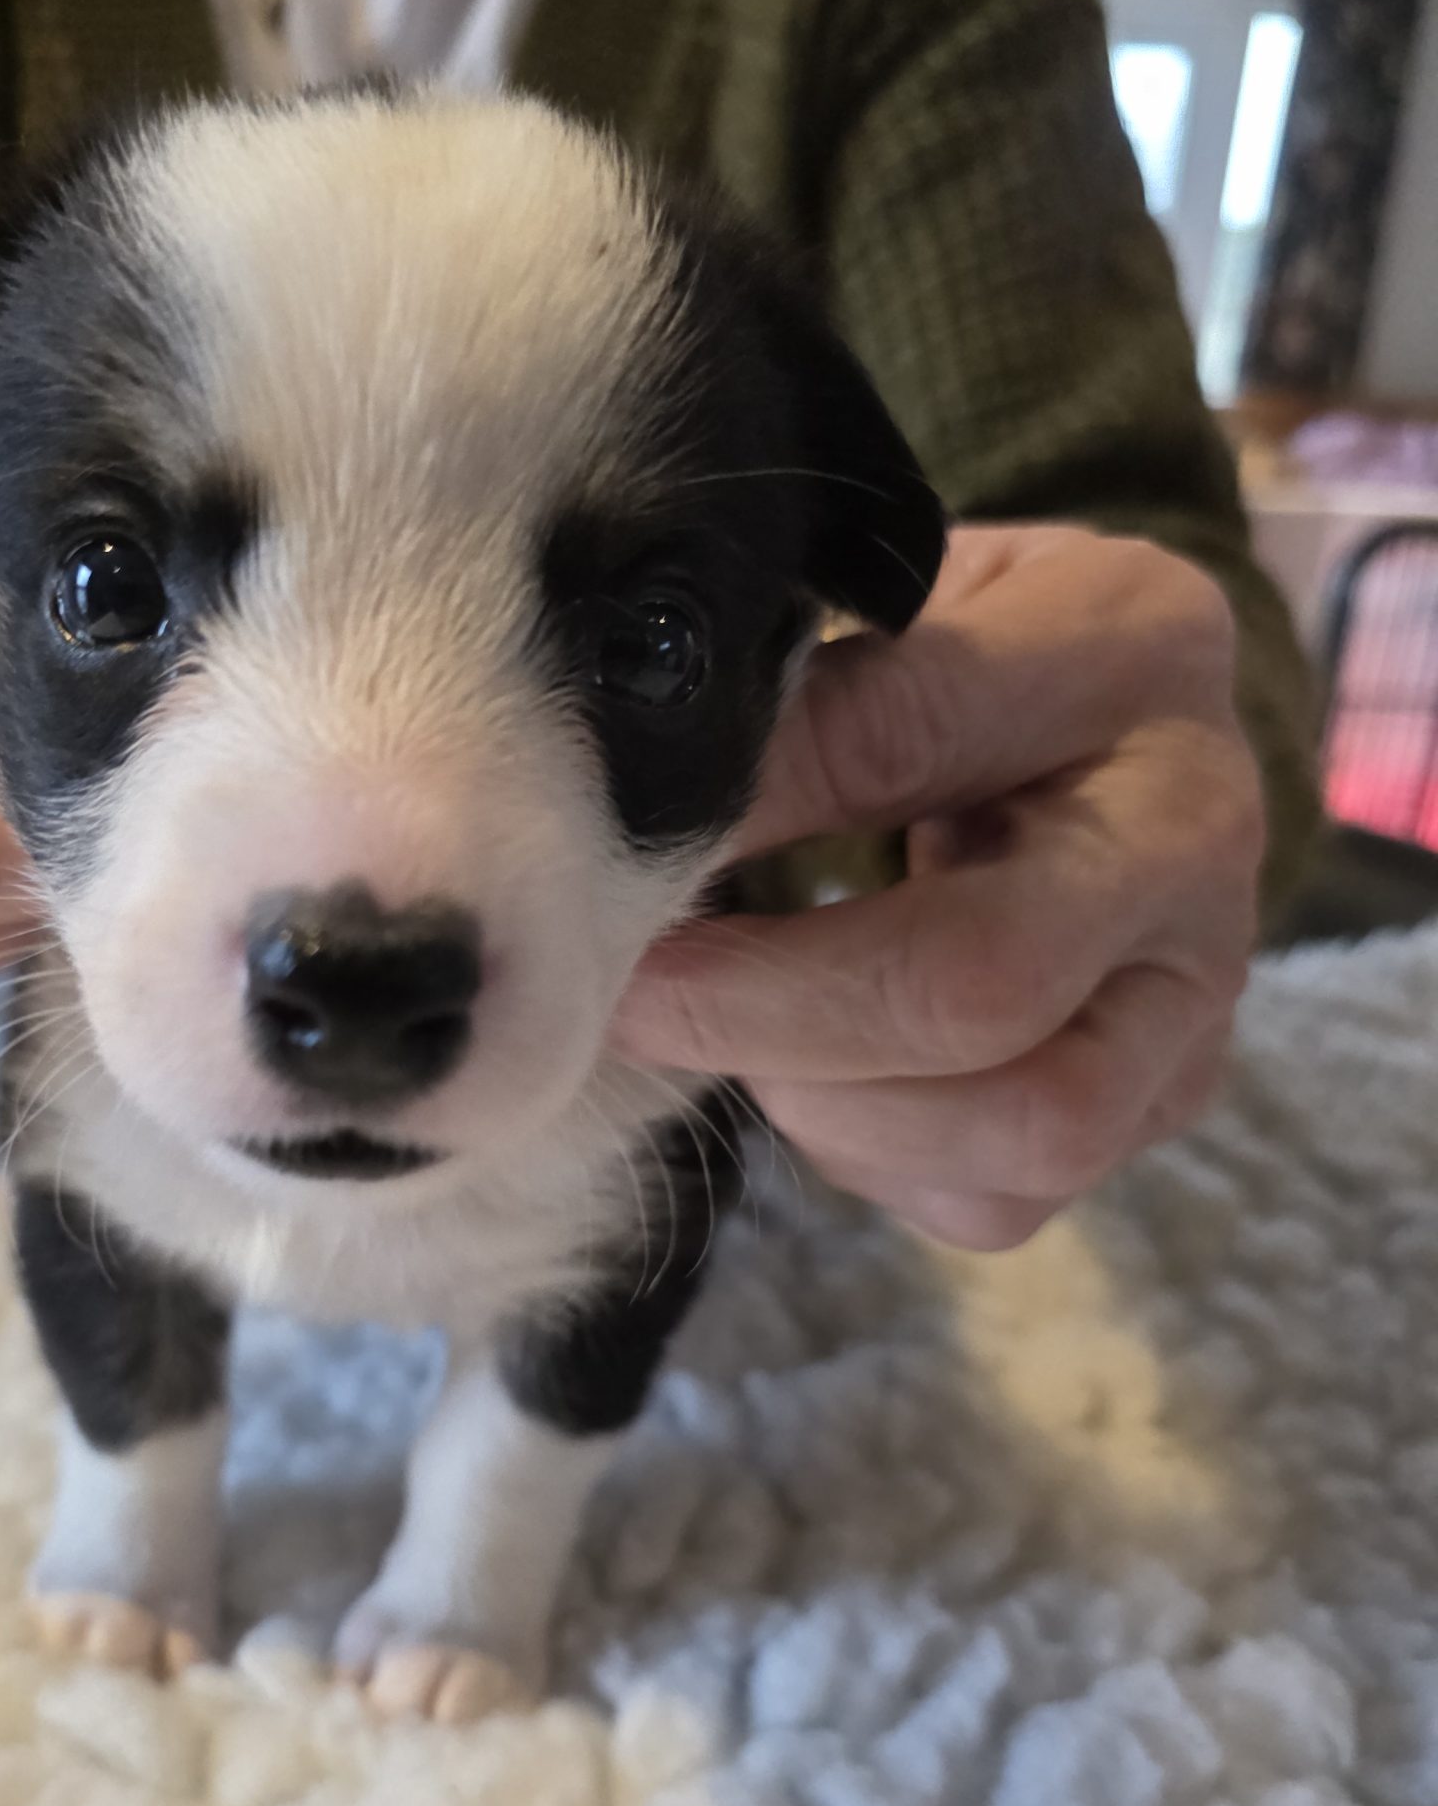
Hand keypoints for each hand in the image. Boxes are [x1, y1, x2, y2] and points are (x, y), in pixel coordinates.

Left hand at [611, 524, 1263, 1248]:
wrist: (1108, 723)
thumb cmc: (969, 648)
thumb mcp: (888, 609)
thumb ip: (795, 692)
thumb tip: (628, 807)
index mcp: (1130, 645)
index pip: (903, 739)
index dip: (737, 809)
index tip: (608, 854)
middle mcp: (1196, 830)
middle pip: (981, 985)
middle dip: (769, 1010)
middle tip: (635, 995)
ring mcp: (1197, 988)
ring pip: (1021, 1125)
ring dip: (830, 1108)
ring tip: (731, 1036)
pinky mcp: (1162, 1099)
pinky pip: (1002, 1196)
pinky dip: (874, 1162)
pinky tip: (812, 1082)